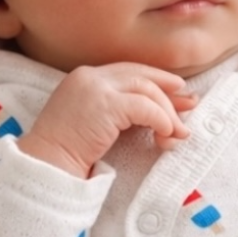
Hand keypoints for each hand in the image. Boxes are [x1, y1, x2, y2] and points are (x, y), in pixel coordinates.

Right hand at [16, 62, 197, 176]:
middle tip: (190, 105)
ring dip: (168, 113)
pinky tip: (166, 135)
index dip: (157, 81)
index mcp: (85, 78)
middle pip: (141, 76)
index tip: (178, 92)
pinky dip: (161, 120)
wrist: (46, 165)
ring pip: (147, 90)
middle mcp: (90, 76)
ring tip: (179, 133)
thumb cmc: (68, 152)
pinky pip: (145, 108)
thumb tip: (157, 113)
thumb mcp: (94, 123)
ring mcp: (96, 87)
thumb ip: (118, 113)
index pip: (129, 71)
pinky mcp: (106, 104)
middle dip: (169, 92)